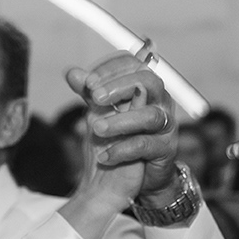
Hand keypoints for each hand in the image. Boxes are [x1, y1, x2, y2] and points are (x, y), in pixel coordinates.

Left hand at [65, 51, 179, 204]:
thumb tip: (72, 73)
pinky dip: (122, 150)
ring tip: (96, 129)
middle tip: (94, 98)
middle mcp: (160, 100)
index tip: (88, 81)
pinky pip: (146, 145)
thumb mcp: (102, 112)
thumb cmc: (120, 135)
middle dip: (119, 87)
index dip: (111, 69)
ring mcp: (166, 124)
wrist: (134, 174)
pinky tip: (104, 157)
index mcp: (145, 85)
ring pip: (149, 115)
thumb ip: (90, 93)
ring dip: (120, 120)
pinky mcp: (166, 149)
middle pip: (148, 82)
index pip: (134, 64)